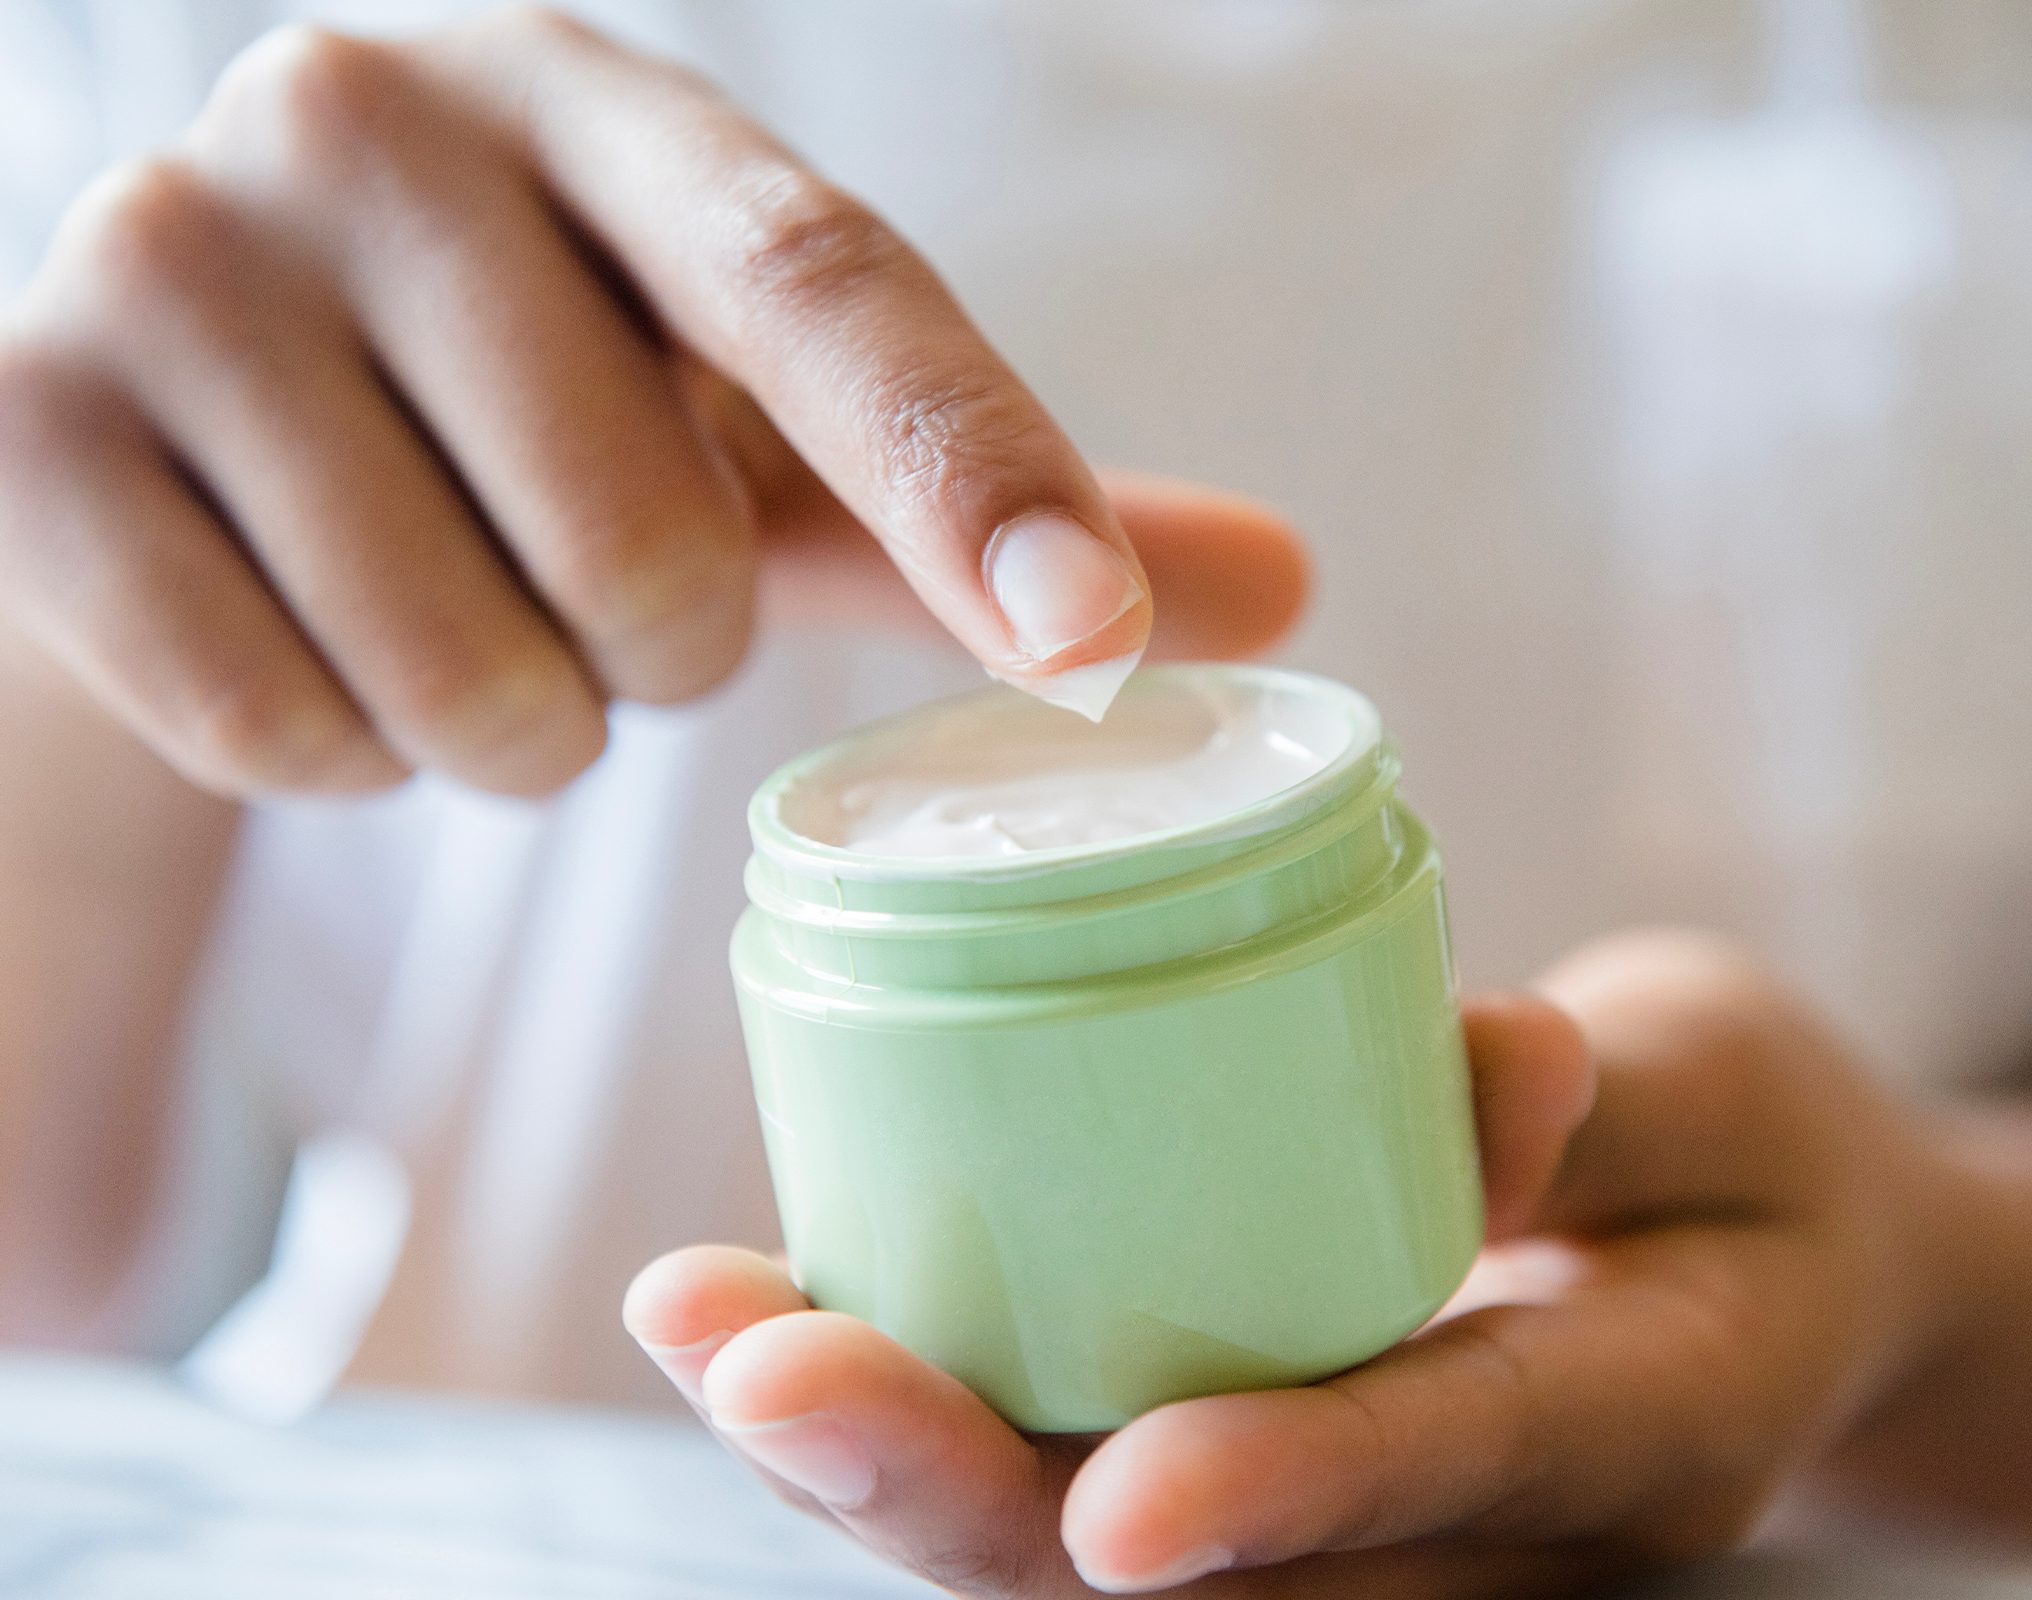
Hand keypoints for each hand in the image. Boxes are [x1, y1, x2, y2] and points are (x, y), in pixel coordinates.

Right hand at [0, 8, 1305, 797]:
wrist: (188, 404)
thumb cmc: (531, 399)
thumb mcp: (755, 419)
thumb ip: (987, 496)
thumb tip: (1287, 590)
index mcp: (605, 109)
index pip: (823, 291)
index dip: (970, 474)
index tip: (1089, 641)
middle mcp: (370, 121)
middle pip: (654, 559)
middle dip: (659, 650)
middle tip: (584, 574)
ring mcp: (169, 257)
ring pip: (469, 678)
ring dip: (507, 721)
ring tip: (452, 598)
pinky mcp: (25, 429)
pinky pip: (281, 728)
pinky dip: (337, 750)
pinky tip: (304, 628)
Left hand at [624, 932, 1981, 1596]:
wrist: (1783, 1279)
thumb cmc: (1761, 1162)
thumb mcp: (1729, 1085)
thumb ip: (1605, 1092)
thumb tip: (1487, 1060)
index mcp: (1641, 1431)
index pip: (1457, 1466)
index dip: (1295, 1490)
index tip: (1113, 1499)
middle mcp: (1479, 1536)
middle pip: (1211, 1586)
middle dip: (969, 1493)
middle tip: (766, 1363)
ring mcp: (1364, 1531)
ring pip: (1105, 1562)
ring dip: (896, 1461)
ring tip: (707, 1327)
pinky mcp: (1272, 1477)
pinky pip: (1084, 1472)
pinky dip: (932, 1403)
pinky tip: (776, 1315)